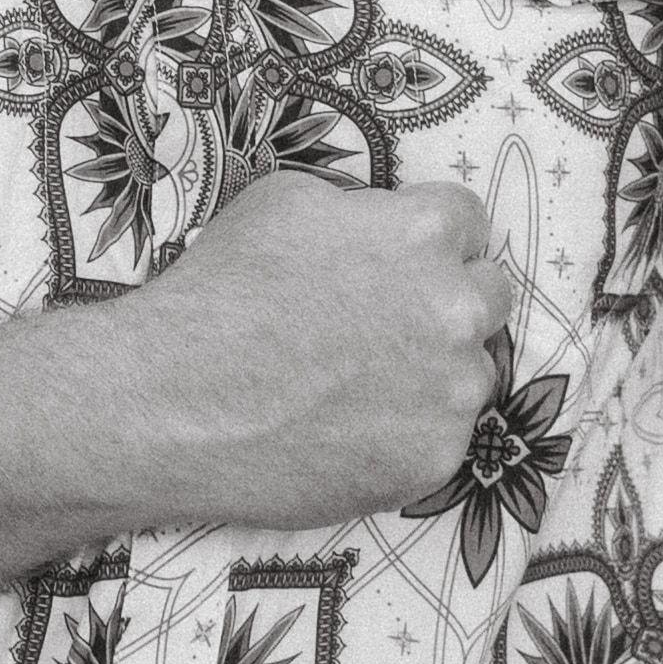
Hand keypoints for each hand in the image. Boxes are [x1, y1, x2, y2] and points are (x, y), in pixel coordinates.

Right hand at [94, 175, 516, 529]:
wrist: (173, 403)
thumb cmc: (217, 294)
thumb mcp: (281, 203)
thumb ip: (355, 211)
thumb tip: (376, 226)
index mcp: (423, 233)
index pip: (468, 219)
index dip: (428, 237)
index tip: (400, 259)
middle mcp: (455, 309)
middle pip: (489, 294)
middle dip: (446, 300)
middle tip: (386, 322)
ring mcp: (452, 392)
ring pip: (469, 372)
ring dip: (431, 373)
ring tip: (353, 386)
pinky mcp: (434, 460)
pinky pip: (440, 437)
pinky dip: (404, 433)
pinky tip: (344, 430)